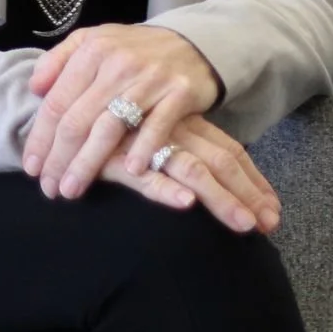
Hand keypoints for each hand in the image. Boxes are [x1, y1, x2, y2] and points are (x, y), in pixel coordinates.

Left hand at [22, 23, 228, 204]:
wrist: (190, 43)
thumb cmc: (133, 49)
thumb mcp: (93, 40)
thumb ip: (59, 59)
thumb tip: (34, 88)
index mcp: (92, 50)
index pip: (58, 101)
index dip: (40, 137)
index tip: (31, 166)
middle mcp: (118, 63)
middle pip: (79, 119)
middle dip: (59, 158)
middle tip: (48, 187)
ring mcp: (150, 78)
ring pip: (110, 127)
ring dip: (88, 163)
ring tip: (72, 188)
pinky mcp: (180, 92)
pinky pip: (158, 126)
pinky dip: (143, 149)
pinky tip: (129, 171)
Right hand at [100, 114, 281, 234]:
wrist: (59, 105)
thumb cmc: (105, 120)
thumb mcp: (144, 130)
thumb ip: (174, 147)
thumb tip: (201, 188)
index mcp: (181, 122)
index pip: (226, 150)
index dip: (251, 179)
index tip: (273, 210)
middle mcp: (170, 130)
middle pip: (219, 160)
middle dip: (247, 194)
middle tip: (271, 225)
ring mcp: (145, 142)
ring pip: (191, 169)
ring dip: (221, 199)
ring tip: (244, 226)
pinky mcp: (116, 156)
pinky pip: (144, 174)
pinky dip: (165, 189)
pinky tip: (185, 204)